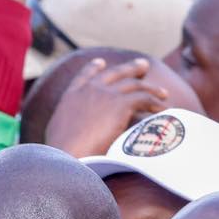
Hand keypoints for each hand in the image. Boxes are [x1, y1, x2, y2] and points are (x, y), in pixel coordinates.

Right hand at [42, 56, 170, 157]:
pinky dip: (155, 102)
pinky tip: (163, 109)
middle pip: (115, 73)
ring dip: (151, 87)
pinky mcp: (120, 103)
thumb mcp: (56, 135)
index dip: (93, 68)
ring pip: (134, 84)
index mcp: (71, 96)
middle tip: (143, 65)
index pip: (84, 76)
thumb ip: (67, 128)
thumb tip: (71, 136)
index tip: (101, 62)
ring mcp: (106, 94)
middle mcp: (90, 90)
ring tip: (162, 92)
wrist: (68, 156)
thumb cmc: (61, 155)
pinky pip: (144, 98)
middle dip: (130, 68)